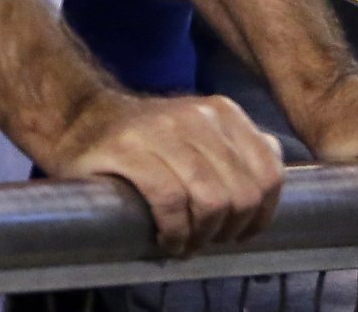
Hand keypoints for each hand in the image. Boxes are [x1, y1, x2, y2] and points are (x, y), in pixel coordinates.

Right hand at [44, 89, 284, 257]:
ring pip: (210, 200)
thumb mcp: (200, 132)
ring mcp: (164, 130)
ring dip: (200, 236)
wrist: (83, 119)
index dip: (260, 216)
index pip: (269, 174)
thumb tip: (275, 161)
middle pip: (241, 194)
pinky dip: (174, 232)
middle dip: (227, 231)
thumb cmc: (146, 139)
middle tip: (206, 242)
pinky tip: (166, 241)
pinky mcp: (129, 150)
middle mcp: (199, 117)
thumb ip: (237, 145)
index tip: (238, 234)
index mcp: (224, 113)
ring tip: (185, 245)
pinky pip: (170, 202)